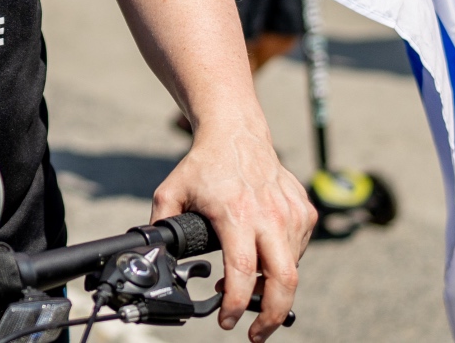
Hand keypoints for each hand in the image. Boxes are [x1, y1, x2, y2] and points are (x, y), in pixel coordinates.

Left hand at [152, 119, 314, 341]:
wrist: (237, 131)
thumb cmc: (204, 164)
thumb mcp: (170, 193)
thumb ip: (159, 226)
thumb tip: (150, 257)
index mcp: (236, 213)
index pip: (243, 270)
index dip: (236, 302)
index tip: (226, 320)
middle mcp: (269, 214)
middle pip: (284, 280)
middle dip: (272, 315)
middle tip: (256, 333)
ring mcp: (291, 213)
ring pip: (292, 268)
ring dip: (271, 288)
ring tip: (247, 288)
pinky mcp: (304, 211)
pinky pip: (299, 250)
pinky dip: (283, 263)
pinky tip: (263, 259)